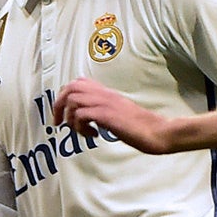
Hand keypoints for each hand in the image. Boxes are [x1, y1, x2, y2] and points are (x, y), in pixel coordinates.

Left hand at [54, 78, 176, 152]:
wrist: (158, 132)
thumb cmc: (142, 128)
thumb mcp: (121, 114)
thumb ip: (106, 112)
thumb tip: (92, 120)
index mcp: (108, 93)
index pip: (79, 82)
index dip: (65, 95)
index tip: (63, 114)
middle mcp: (105, 95)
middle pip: (71, 87)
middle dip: (58, 105)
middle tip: (59, 123)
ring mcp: (106, 104)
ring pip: (73, 100)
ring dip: (70, 118)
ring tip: (81, 131)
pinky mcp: (107, 115)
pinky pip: (81, 115)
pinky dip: (80, 127)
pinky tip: (93, 135)